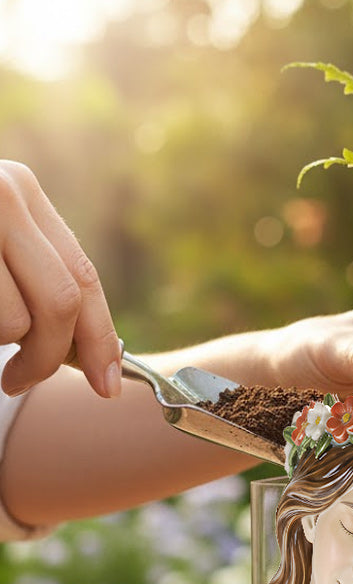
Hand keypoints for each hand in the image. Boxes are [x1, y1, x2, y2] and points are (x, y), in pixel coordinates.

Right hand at [0, 161, 120, 398]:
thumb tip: (95, 359)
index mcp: (22, 193)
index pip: (84, 279)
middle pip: (62, 303)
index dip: (102, 340)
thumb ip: (35, 277)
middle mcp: (3, 194)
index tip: (108, 387)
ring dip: (2, 345)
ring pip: (15, 321)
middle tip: (21, 382)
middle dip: (51, 358)